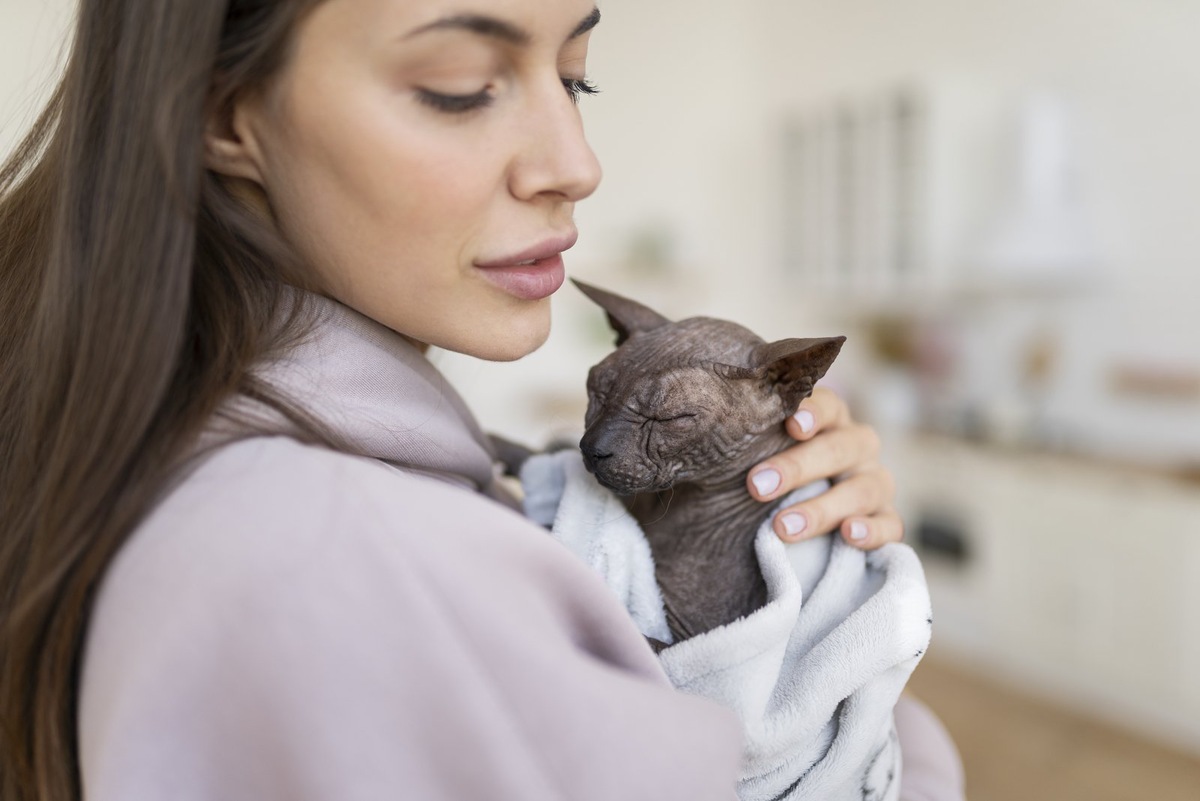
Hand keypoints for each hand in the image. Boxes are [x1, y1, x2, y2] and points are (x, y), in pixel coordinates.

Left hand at [745, 387, 901, 549]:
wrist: (775, 518)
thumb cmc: (760, 474)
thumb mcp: (747, 453)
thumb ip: (738, 435)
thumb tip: (701, 423)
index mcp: (827, 420)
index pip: (829, 404)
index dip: (813, 411)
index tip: (791, 424)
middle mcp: (856, 446)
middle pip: (842, 447)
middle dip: (799, 467)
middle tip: (757, 487)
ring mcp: (874, 482)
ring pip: (866, 488)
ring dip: (824, 508)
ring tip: (783, 527)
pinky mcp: (885, 520)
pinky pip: (892, 524)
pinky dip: (873, 531)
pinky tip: (848, 536)